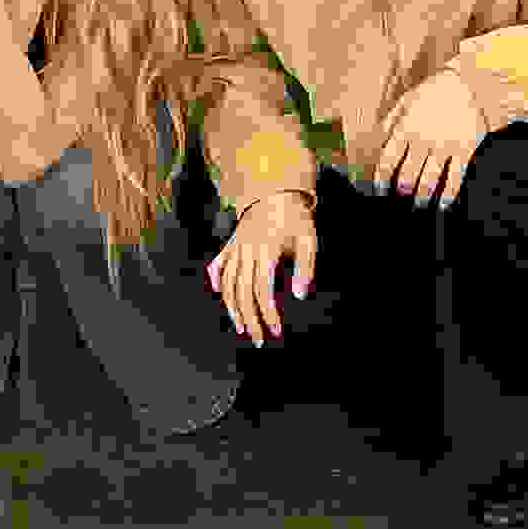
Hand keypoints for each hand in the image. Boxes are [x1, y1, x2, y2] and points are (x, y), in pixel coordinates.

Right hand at [205, 191, 317, 344]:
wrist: (277, 188)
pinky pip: (221, 266)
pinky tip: (221, 297)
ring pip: (228, 282)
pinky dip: (219, 283)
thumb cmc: (296, 216)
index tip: (277, 331)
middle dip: (250, 318)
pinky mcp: (231, 243)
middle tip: (259, 340)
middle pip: (242, 291)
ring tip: (241, 328)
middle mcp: (246, 250)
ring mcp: (236, 246)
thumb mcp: (309, 240)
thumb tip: (300, 296)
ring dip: (233, 308)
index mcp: (265, 250)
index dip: (268, 312)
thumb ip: (305, 268)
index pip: (263, 289)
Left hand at [368, 69, 490, 209]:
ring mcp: (444, 146)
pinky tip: (444, 204)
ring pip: (429, 180)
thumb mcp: (405, 100)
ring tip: (419, 206)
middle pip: (407, 175)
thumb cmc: (432, 90)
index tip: (380, 191)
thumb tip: (378, 139)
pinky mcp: (464, 149)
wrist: (464, 80)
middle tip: (402, 201)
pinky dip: (449, 194)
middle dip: (402, 192)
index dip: (381, 179)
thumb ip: (390, 121)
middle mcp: (422, 140)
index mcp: (405, 129)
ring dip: (422, 197)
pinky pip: (455, 177)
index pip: (387, 160)